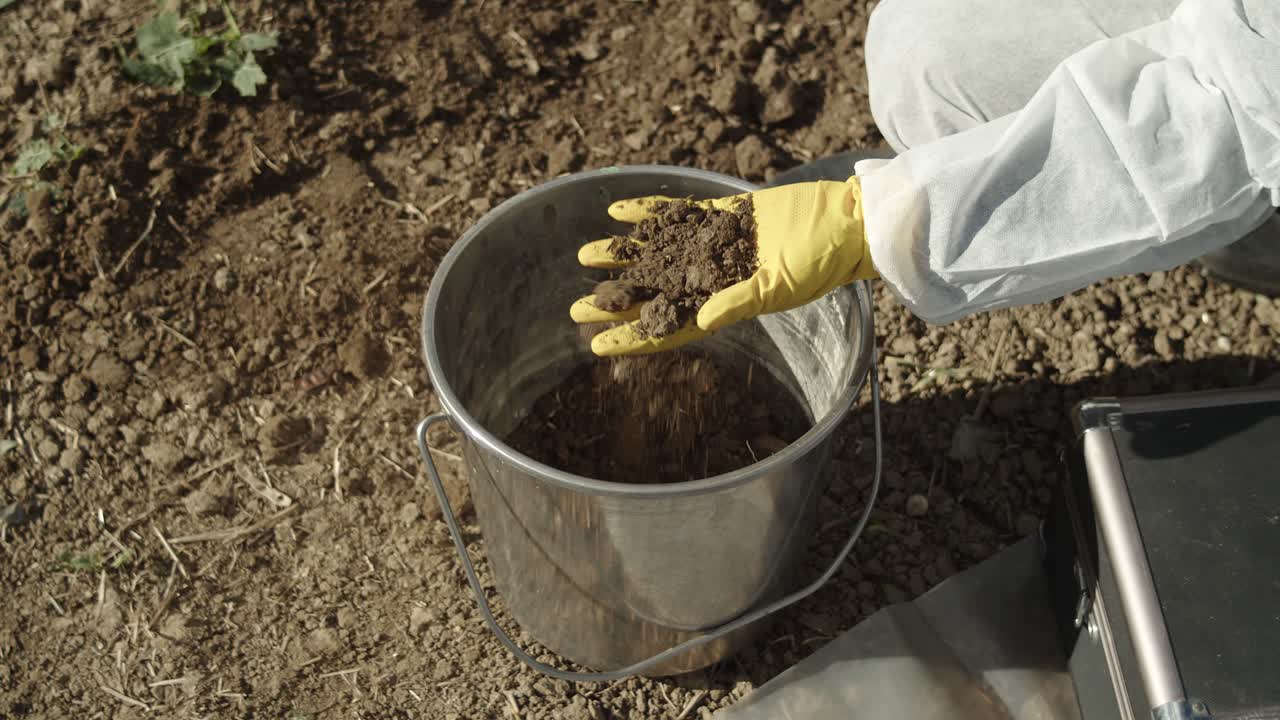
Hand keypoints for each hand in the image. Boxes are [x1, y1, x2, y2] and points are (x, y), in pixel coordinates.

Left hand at [570, 178, 876, 355]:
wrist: (849, 219)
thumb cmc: (822, 260)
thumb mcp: (780, 287)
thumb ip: (738, 302)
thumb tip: (697, 320)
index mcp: (726, 304)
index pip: (671, 326)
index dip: (634, 338)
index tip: (597, 346)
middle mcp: (716, 278)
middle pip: (655, 292)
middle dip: (618, 301)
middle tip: (577, 307)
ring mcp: (718, 245)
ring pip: (658, 252)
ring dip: (624, 256)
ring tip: (584, 257)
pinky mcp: (727, 214)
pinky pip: (680, 214)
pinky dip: (650, 212)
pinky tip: (617, 211)